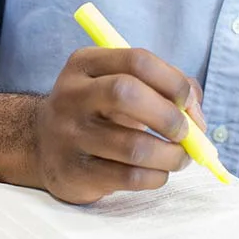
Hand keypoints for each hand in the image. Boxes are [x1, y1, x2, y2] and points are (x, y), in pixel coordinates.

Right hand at [31, 47, 206, 204]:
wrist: (41, 144)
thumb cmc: (97, 111)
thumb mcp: (119, 83)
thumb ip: (163, 87)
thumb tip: (197, 117)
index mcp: (85, 64)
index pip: (137, 60)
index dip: (173, 82)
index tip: (188, 103)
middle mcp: (71, 95)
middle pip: (127, 94)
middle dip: (169, 117)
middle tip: (185, 133)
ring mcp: (68, 135)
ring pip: (133, 146)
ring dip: (170, 156)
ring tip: (179, 158)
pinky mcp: (73, 173)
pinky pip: (127, 177)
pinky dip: (155, 177)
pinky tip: (157, 172)